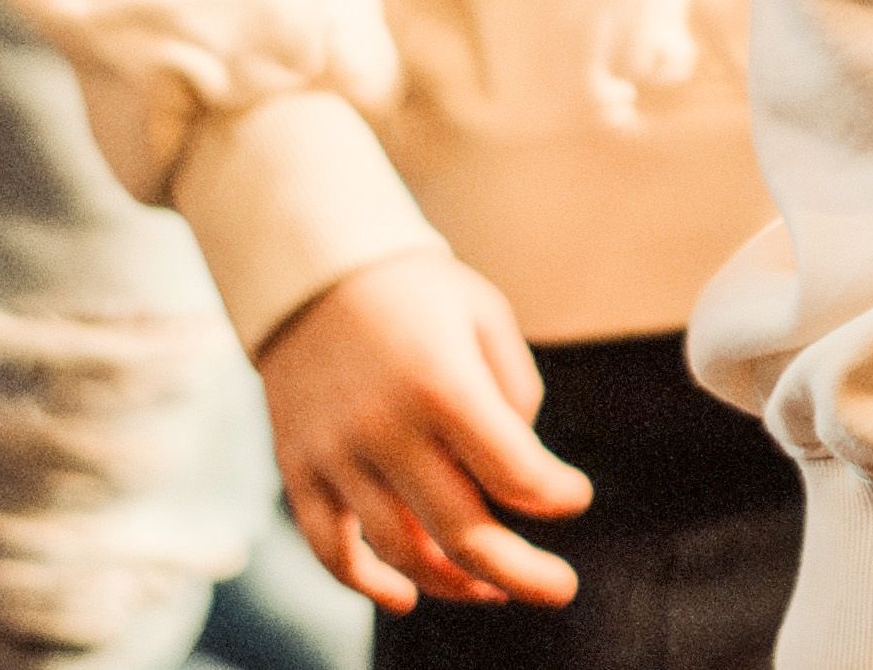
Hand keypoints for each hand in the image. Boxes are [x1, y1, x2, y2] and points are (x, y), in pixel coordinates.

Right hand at [257, 250, 592, 612]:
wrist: (311, 275)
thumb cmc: (418, 294)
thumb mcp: (486, 318)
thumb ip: (513, 395)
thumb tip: (518, 474)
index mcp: (442, 386)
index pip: (514, 473)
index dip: (556, 496)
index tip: (575, 497)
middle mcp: (384, 431)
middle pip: (461, 531)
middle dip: (521, 573)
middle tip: (560, 590)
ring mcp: (334, 458)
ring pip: (399, 552)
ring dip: (453, 583)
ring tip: (493, 588)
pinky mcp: (298, 471)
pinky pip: (330, 549)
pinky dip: (366, 584)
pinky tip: (406, 598)